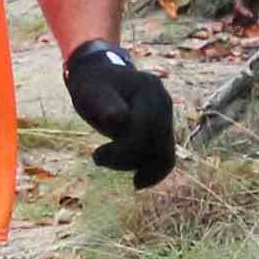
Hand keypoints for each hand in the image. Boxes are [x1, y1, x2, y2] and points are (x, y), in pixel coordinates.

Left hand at [63, 41, 175, 189]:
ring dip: (135, 166)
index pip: (145, 129)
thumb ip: (105, 106)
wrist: (101, 78)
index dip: (123, 150)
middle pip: (158, 145)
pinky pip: (165, 157)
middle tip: (98, 158)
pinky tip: (136, 180)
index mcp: (150, 90)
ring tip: (106, 160)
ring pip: (163, 155)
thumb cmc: (93, 86)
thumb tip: (119, 119)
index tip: (96, 156)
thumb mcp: (91, 93)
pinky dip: (151, 171)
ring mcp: (167, 117)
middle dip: (128, 159)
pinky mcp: (164, 130)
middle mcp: (165, 102)